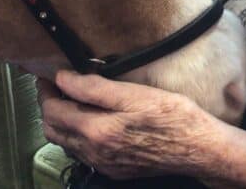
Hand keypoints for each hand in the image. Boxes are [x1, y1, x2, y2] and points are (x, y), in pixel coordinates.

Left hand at [37, 70, 219, 179]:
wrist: (200, 148)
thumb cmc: (171, 116)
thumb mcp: (131, 93)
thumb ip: (92, 87)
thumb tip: (62, 78)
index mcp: (95, 131)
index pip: (52, 111)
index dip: (45, 91)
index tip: (47, 76)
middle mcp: (94, 151)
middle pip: (52, 129)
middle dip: (48, 106)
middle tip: (56, 86)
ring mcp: (104, 163)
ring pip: (65, 143)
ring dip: (61, 121)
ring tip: (70, 100)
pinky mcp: (114, 168)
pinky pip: (82, 152)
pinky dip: (76, 135)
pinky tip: (89, 120)